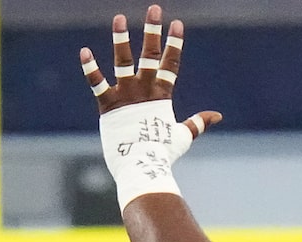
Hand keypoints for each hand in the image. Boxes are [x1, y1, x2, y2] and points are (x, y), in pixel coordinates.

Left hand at [81, 9, 220, 206]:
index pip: (171, 63)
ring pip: (124, 61)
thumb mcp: (183, 136)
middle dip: (153, 30)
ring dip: (121, 38)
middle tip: (153, 8)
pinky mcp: (108, 105)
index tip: (177, 23)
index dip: (174, 42)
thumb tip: (217, 116)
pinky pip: (97, 83)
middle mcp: (145, 90)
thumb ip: (198, 123)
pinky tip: (84, 51)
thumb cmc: (163, 154)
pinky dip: (90, 68)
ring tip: (119, 18)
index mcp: (162, 95)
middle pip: (150, 54)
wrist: (142, 166)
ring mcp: (126, 95)